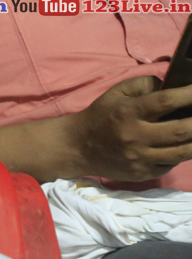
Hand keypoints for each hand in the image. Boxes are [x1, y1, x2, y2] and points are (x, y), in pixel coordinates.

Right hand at [70, 77, 191, 181]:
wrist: (78, 146)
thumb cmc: (101, 115)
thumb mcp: (116, 93)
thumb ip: (143, 85)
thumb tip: (170, 86)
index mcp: (128, 112)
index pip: (165, 101)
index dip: (188, 95)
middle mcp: (135, 136)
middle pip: (179, 130)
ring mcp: (139, 157)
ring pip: (181, 152)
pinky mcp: (142, 173)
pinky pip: (170, 164)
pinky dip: (182, 155)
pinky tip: (184, 146)